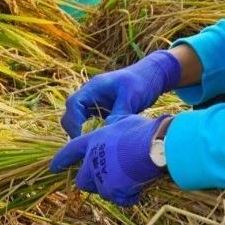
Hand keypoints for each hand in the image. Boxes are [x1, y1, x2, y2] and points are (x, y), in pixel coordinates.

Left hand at [50, 114, 167, 205]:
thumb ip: (114, 124)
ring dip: (113, 190)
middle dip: (91, 183)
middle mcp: (92, 160)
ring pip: (102, 191)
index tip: (53, 168)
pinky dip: (128, 196)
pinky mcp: (112, 190)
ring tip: (128, 180)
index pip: (71, 151)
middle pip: (82, 180)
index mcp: (93, 141)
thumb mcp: (125, 121)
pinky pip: (121, 199)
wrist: (154, 147)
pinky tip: (138, 187)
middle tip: (106, 181)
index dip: (62, 159)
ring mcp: (101, 177)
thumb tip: (112, 121)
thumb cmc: (142, 131)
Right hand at [60, 50, 181, 136]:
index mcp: (92, 88)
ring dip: (84, 134)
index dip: (75, 122)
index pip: (73, 105)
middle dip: (76, 131)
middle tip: (91, 147)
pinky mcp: (101, 113)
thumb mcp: (131, 96)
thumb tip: (106, 133)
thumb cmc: (142, 81)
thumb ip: (119, 113)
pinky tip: (105, 143)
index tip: (83, 139)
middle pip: (71, 115)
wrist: (152, 77)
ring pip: (78, 122)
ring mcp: (94, 105)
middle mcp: (89, 96)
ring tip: (98, 148)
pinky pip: (90, 126)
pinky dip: (94, 135)